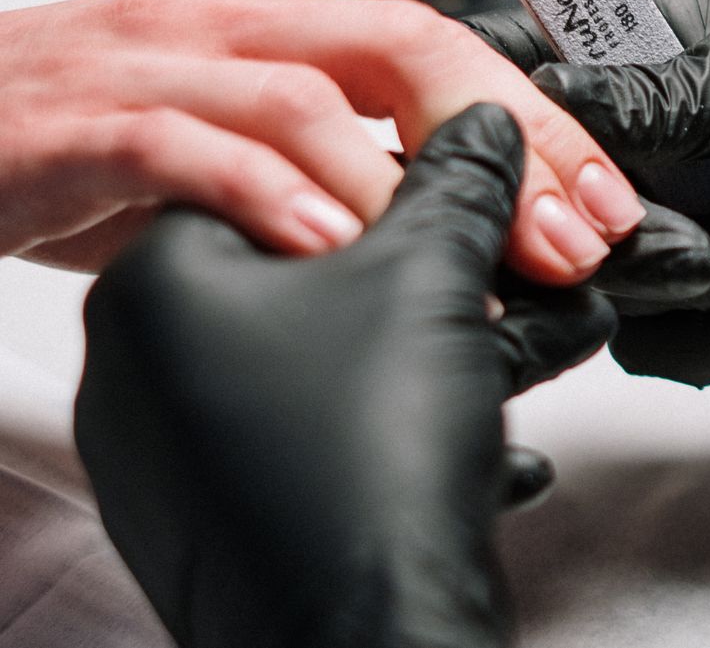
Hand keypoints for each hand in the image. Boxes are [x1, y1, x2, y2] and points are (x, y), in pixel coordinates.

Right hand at [1, 0, 643, 281]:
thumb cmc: (86, 138)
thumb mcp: (236, 146)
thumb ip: (338, 175)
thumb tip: (470, 238)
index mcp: (279, 28)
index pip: (441, 48)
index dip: (539, 120)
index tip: (609, 205)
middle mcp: (229, 27)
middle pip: (402, 47)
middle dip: (509, 139)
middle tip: (575, 235)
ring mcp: (153, 68)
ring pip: (303, 94)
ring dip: (404, 184)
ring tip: (481, 261)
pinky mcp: (77, 126)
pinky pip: (182, 145)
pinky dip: (264, 193)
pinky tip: (327, 247)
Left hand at [74, 104, 616, 647]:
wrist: (371, 639)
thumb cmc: (366, 463)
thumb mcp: (432, 279)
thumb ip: (459, 183)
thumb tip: (483, 128)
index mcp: (158, 288)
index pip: (277, 177)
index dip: (392, 169)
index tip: (467, 176)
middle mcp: (147, 370)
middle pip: (319, 276)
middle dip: (446, 274)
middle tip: (522, 264)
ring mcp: (184, 456)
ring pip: (338, 367)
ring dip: (453, 350)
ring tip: (548, 339)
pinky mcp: (231, 520)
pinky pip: (331, 440)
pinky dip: (415, 424)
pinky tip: (495, 439)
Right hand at [473, 0, 709, 405]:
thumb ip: (668, 93)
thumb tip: (548, 102)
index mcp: (655, 35)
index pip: (517, 58)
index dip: (506, 114)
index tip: (549, 165)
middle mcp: (646, 127)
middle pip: (539, 196)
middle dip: (635, 228)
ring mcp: (669, 216)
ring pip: (595, 281)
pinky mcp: (700, 297)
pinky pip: (653, 343)